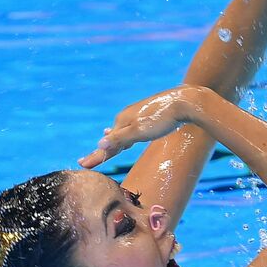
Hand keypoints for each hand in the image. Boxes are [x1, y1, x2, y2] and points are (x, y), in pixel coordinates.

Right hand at [79, 86, 207, 168]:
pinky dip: (123, 133)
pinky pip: (130, 127)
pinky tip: (121, 129)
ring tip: (101, 148)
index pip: (106, 143)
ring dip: (112, 141)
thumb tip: (101, 143)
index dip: (95, 155)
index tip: (82, 164)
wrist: (185, 102)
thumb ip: (120, 138)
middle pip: (112, 138)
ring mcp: (137, 114)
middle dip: (101, 150)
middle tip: (85, 162)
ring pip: (121, 132)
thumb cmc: (162, 119)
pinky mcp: (148, 114)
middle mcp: (126, 116)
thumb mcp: (139, 132)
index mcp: (122, 121)